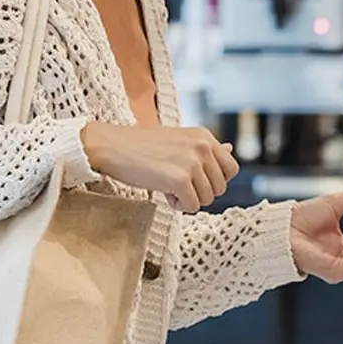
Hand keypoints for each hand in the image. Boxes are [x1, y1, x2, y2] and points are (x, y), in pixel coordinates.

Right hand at [80, 123, 238, 212]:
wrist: (111, 146)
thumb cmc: (140, 145)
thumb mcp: (178, 141)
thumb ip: (205, 149)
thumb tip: (231, 149)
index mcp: (204, 136)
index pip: (231, 168)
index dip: (214, 180)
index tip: (193, 179)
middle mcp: (203, 147)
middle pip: (220, 188)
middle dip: (199, 192)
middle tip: (175, 183)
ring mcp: (192, 163)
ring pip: (207, 199)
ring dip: (187, 199)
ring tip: (167, 185)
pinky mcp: (180, 179)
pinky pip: (192, 207)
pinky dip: (177, 205)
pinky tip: (163, 192)